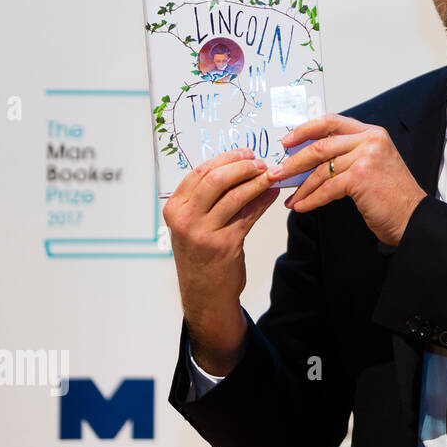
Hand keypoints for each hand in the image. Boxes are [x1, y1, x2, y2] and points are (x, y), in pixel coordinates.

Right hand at [162, 147, 280, 374]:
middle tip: (261, 162)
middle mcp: (184, 219)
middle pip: (216, 179)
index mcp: (174, 209)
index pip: (199, 172)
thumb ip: (208, 198)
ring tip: (272, 174)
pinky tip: (272, 193)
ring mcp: (203, 232)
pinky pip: (249, 214)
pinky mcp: (224, 244)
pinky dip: (263, 200)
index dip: (225, 159)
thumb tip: (240, 168)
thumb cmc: (201, 254)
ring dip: (257, 181)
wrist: (205, 293)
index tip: (245, 153)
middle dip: (243, 166)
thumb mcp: (194, 224)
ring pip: (235, 195)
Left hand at [269, 114, 426, 245]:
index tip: (286, 141)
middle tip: (275, 172)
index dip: (305, 130)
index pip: (331, 121)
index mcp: (372, 133)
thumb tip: (309, 159)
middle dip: (293, 162)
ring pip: (321, 169)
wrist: (412, 218)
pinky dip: (311, 199)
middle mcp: (370, 140)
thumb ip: (348, 154)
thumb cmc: (392, 196)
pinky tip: (302, 206)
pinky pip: (327, 188)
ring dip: (301, 186)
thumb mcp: (371, 165)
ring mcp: (366, 157)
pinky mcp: (361, 177)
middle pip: (320, 146)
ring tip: (290, 196)